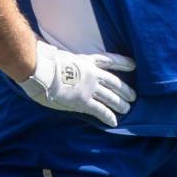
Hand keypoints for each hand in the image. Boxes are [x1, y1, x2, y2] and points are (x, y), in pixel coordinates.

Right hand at [17, 40, 135, 127]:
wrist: (42, 70)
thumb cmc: (46, 60)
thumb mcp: (61, 55)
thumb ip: (68, 60)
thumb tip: (62, 59)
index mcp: (86, 60)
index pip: (109, 60)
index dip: (122, 62)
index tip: (133, 64)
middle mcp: (92, 74)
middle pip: (114, 82)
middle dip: (125, 89)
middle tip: (134, 95)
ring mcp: (89, 87)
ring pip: (110, 96)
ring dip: (120, 103)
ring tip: (128, 109)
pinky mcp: (83, 101)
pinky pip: (99, 110)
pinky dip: (108, 116)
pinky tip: (114, 121)